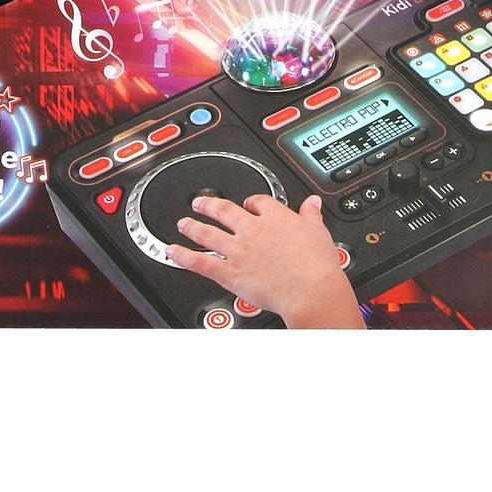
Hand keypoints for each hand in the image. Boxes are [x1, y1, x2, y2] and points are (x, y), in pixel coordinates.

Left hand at [166, 192, 363, 328]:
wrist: (311, 290)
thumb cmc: (318, 266)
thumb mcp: (319, 232)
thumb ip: (311, 215)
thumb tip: (312, 202)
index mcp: (275, 218)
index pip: (258, 202)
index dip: (251, 202)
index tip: (248, 203)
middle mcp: (252, 230)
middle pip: (225, 211)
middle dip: (210, 205)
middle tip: (200, 202)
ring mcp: (239, 250)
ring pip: (208, 233)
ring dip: (193, 227)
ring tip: (183, 223)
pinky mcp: (231, 272)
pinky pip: (201, 262)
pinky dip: (184, 256)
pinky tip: (172, 251)